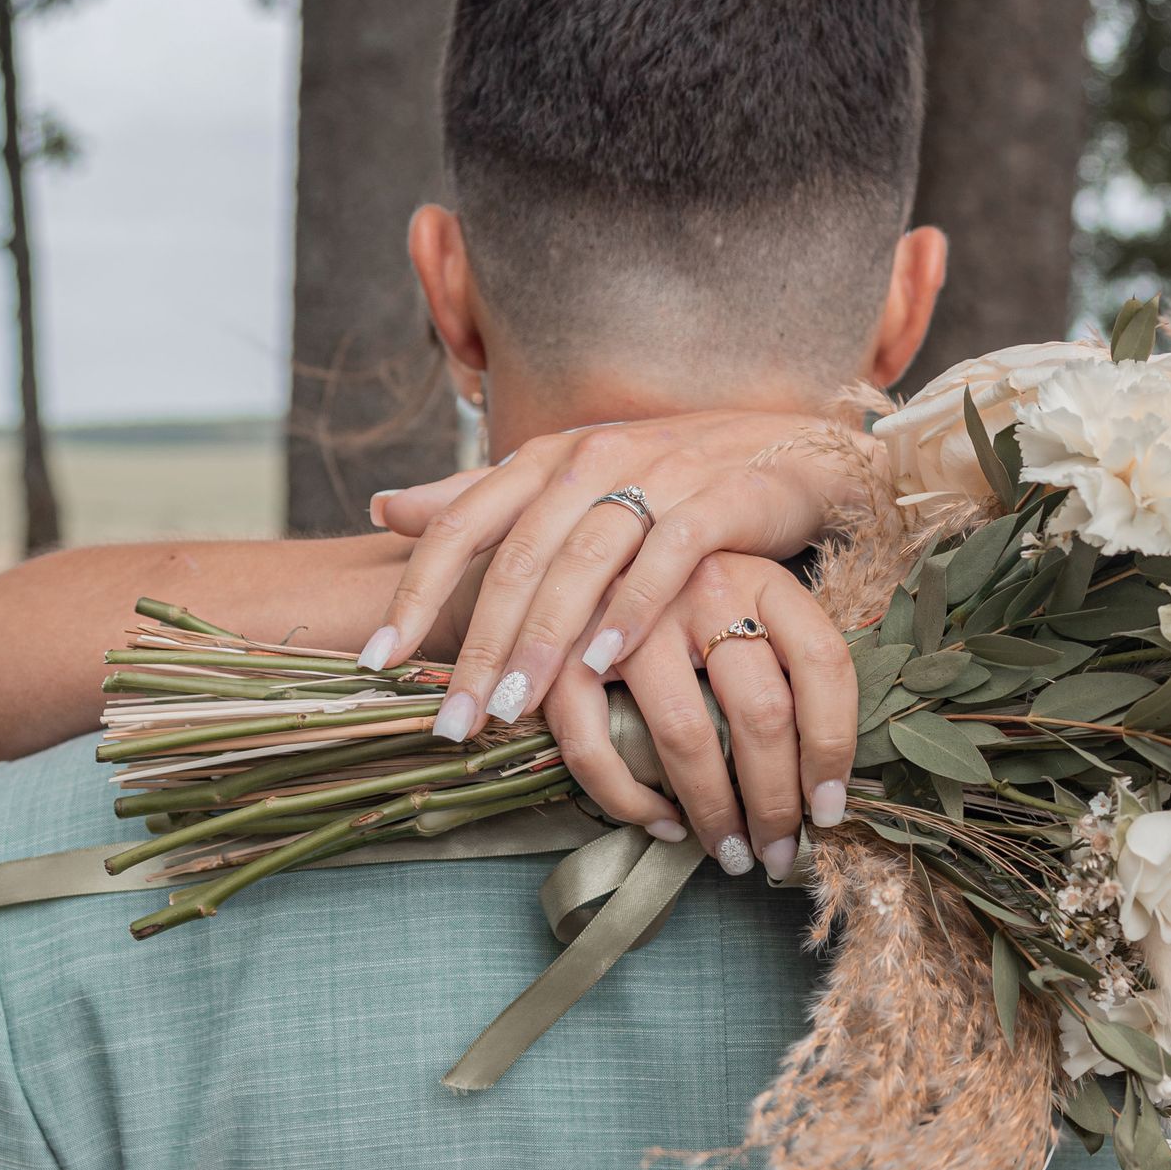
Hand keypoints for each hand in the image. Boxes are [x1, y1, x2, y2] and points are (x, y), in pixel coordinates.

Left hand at [358, 408, 880, 742]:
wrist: (792, 448)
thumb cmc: (669, 477)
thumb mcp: (569, 483)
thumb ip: (482, 500)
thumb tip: (384, 507)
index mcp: (546, 459)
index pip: (462, 524)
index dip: (415, 590)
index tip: (378, 659)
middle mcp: (591, 460)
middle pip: (516, 558)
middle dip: (478, 646)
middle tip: (452, 721)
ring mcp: (657, 474)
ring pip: (582, 563)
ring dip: (543, 641)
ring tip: (513, 711)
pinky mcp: (720, 498)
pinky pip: (667, 556)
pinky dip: (633, 608)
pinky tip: (605, 662)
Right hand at [541, 555, 857, 875]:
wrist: (576, 537)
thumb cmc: (684, 593)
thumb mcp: (748, 599)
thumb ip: (784, 658)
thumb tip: (820, 775)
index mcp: (761, 576)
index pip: (824, 662)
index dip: (834, 746)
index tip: (828, 810)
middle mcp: (703, 586)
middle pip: (761, 710)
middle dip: (776, 801)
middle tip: (779, 852)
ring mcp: (631, 615)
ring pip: (686, 734)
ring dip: (713, 811)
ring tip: (731, 853)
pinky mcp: (566, 649)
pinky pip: (596, 742)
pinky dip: (628, 798)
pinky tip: (661, 824)